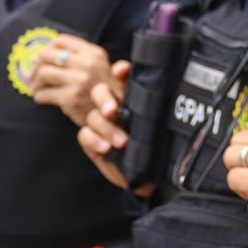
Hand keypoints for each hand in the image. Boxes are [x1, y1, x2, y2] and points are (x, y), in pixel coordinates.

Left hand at [25, 34, 113, 125]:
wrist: (118, 114)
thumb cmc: (108, 90)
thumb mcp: (102, 66)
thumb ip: (80, 56)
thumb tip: (48, 48)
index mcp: (94, 53)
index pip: (61, 40)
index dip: (49, 48)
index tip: (45, 57)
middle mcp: (87, 64)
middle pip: (47, 54)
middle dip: (37, 64)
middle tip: (34, 72)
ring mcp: (78, 81)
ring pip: (42, 73)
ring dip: (35, 81)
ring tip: (37, 86)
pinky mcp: (70, 99)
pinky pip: (43, 94)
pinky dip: (39, 96)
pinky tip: (43, 98)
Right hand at [77, 61, 150, 194]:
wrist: (148, 177)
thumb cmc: (156, 150)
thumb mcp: (158, 127)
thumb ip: (155, 109)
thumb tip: (162, 88)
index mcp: (132, 99)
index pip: (122, 79)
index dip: (121, 72)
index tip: (122, 71)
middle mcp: (115, 108)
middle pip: (100, 92)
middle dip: (105, 98)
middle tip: (113, 111)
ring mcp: (101, 124)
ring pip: (94, 116)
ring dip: (106, 128)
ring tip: (121, 142)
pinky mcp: (92, 141)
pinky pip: (84, 135)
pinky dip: (94, 140)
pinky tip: (105, 148)